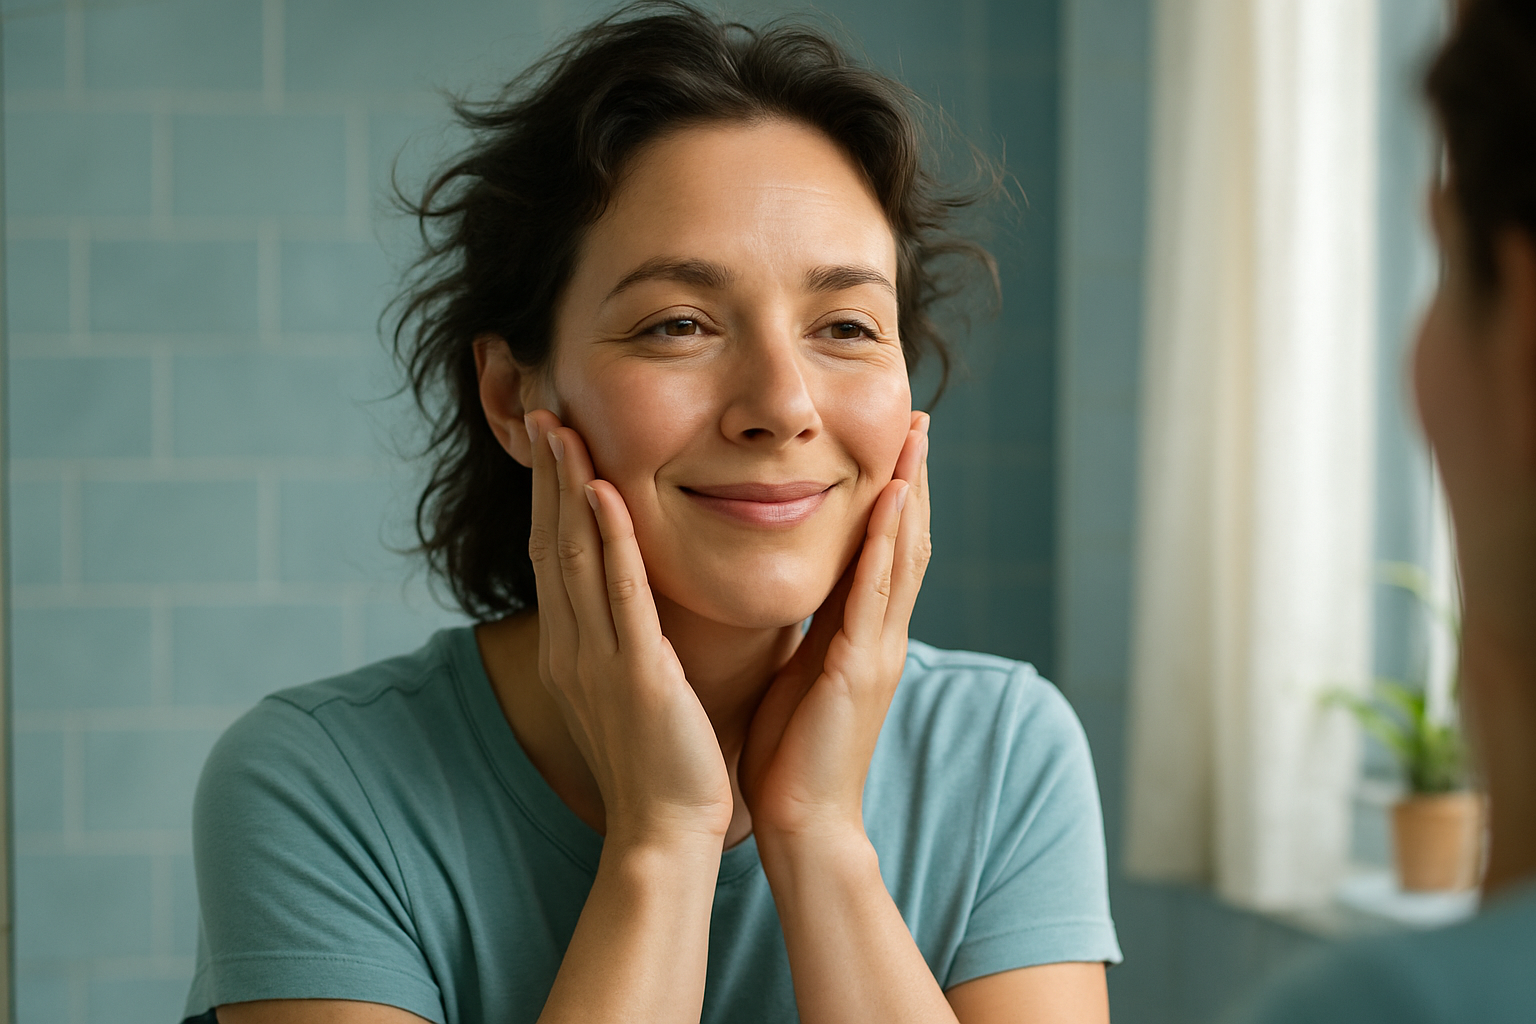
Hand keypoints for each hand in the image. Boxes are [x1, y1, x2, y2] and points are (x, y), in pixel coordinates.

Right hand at [524, 410, 733, 846]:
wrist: (667, 831)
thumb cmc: (662, 762)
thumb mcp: (633, 688)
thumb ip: (628, 639)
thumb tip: (639, 599)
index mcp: (571, 650)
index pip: (554, 557)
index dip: (548, 497)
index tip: (550, 442)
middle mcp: (571, 648)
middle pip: (551, 544)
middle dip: (545, 477)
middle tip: (541, 414)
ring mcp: (597, 660)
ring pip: (575, 557)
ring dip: (566, 488)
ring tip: (560, 429)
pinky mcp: (635, 674)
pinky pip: (619, 594)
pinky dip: (608, 539)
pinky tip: (601, 492)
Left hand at [738, 411, 931, 844]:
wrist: (803, 821)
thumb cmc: (793, 752)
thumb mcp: (804, 671)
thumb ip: (814, 629)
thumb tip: (803, 590)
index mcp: (864, 634)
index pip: (886, 549)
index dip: (895, 493)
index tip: (895, 441)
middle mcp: (882, 634)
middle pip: (907, 539)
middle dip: (914, 476)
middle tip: (919, 418)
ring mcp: (878, 650)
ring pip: (902, 556)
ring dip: (910, 493)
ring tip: (914, 438)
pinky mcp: (859, 669)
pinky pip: (875, 595)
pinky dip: (886, 545)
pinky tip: (891, 502)